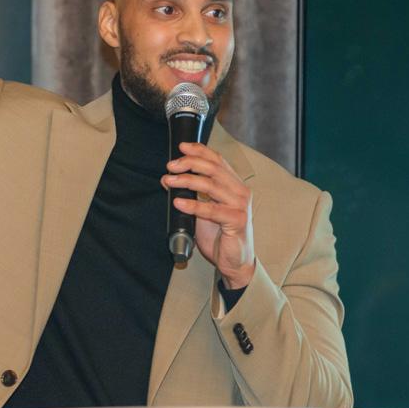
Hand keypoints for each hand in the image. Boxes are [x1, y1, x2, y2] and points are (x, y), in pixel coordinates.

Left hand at [161, 141, 255, 287]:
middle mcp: (240, 191)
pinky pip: (212, 210)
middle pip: (213, 169)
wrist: (234, 260)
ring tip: (169, 181)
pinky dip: (194, 205)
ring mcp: (240, 205)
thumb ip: (190, 194)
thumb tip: (168, 178)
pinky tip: (179, 203)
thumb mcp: (202, 209)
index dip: (200, 150)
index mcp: (234, 184)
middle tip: (171, 166)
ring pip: (211, 185)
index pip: (217, 160)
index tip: (182, 147)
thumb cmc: (220, 234)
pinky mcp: (237, 220)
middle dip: (190, 163)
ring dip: (187, 181)